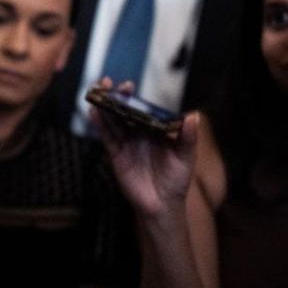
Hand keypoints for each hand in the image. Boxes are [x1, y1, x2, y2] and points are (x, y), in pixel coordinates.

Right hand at [90, 78, 196, 218]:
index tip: (128, 85)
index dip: (134, 97)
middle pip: (124, 111)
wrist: (161, 204)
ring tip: (98, 91)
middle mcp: (139, 134)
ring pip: (112, 120)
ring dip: (104, 106)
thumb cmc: (177, 180)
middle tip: (108, 82)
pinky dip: (99, 125)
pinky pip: (106, 137)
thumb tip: (193, 116)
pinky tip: (94, 113)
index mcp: (155, 131)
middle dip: (115, 96)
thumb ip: (187, 138)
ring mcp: (126, 143)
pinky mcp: (116, 154)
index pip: (142, 109)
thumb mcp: (185, 158)